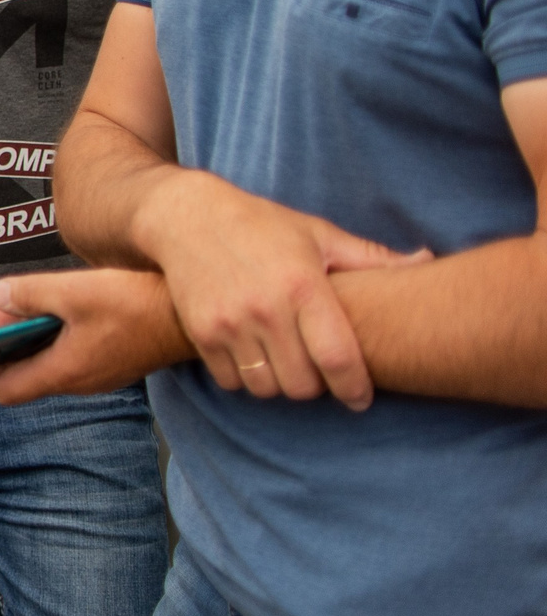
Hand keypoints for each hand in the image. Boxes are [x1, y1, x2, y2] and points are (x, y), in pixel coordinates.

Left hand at [0, 269, 193, 406]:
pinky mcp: (114, 361)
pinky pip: (72, 354)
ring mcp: (99, 374)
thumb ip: (28, 294)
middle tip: (10, 308)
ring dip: (34, 336)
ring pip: (49, 362)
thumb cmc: (140, 306)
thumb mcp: (75, 291)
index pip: (6, 390)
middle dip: (7, 344)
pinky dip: (58, 334)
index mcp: (64, 372)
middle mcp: (80, 381)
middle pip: (25, 374)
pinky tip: (68, 306)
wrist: (193, 315)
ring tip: (37, 302)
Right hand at [139, 173, 422, 409]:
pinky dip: (245, 378)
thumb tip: (429, 261)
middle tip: (318, 372)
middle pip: (302, 385)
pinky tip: (253, 355)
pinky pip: (232, 381)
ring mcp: (229, 323)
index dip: (355, 389)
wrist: (186, 217)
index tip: (361, 398)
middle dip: (316, 386)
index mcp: (304, 286)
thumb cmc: (262, 225)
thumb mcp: (318, 234)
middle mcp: (266, 309)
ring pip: (267, 388)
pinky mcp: (201, 332)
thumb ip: (371, 257)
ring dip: (280, 384)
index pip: (338, 358)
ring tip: (285, 364)